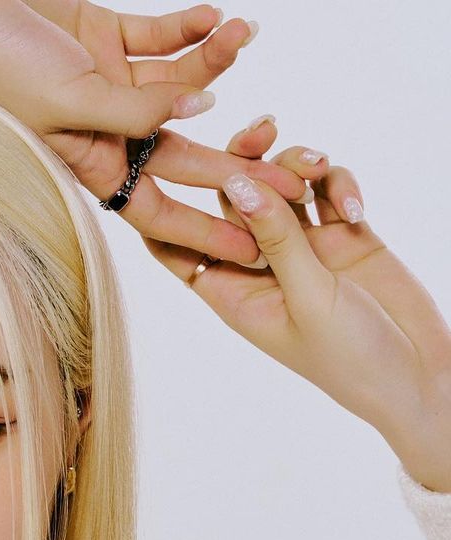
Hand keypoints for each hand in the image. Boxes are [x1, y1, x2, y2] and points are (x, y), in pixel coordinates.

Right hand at [0, 0, 307, 265]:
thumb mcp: (68, 99)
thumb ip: (136, 108)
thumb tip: (200, 112)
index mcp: (90, 166)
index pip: (160, 211)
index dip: (209, 229)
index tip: (257, 246)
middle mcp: (104, 133)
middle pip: (186, 158)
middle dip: (238, 165)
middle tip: (294, 174)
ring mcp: (106, 85)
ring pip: (179, 87)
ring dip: (214, 63)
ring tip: (242, 34)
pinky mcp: (102, 36)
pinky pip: (159, 37)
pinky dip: (188, 27)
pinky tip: (216, 17)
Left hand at [145, 118, 450, 490]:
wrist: (414, 375)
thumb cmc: (349, 358)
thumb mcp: (309, 297)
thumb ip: (277, 238)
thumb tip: (237, 183)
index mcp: (232, 292)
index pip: (178, 248)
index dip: (162, 210)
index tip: (159, 162)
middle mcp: (260, 266)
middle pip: (231, 199)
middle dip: (243, 159)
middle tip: (264, 130)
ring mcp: (302, 248)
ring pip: (281, 184)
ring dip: (297, 165)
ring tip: (319, 168)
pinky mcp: (343, 234)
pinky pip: (329, 189)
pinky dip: (340, 186)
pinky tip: (357, 209)